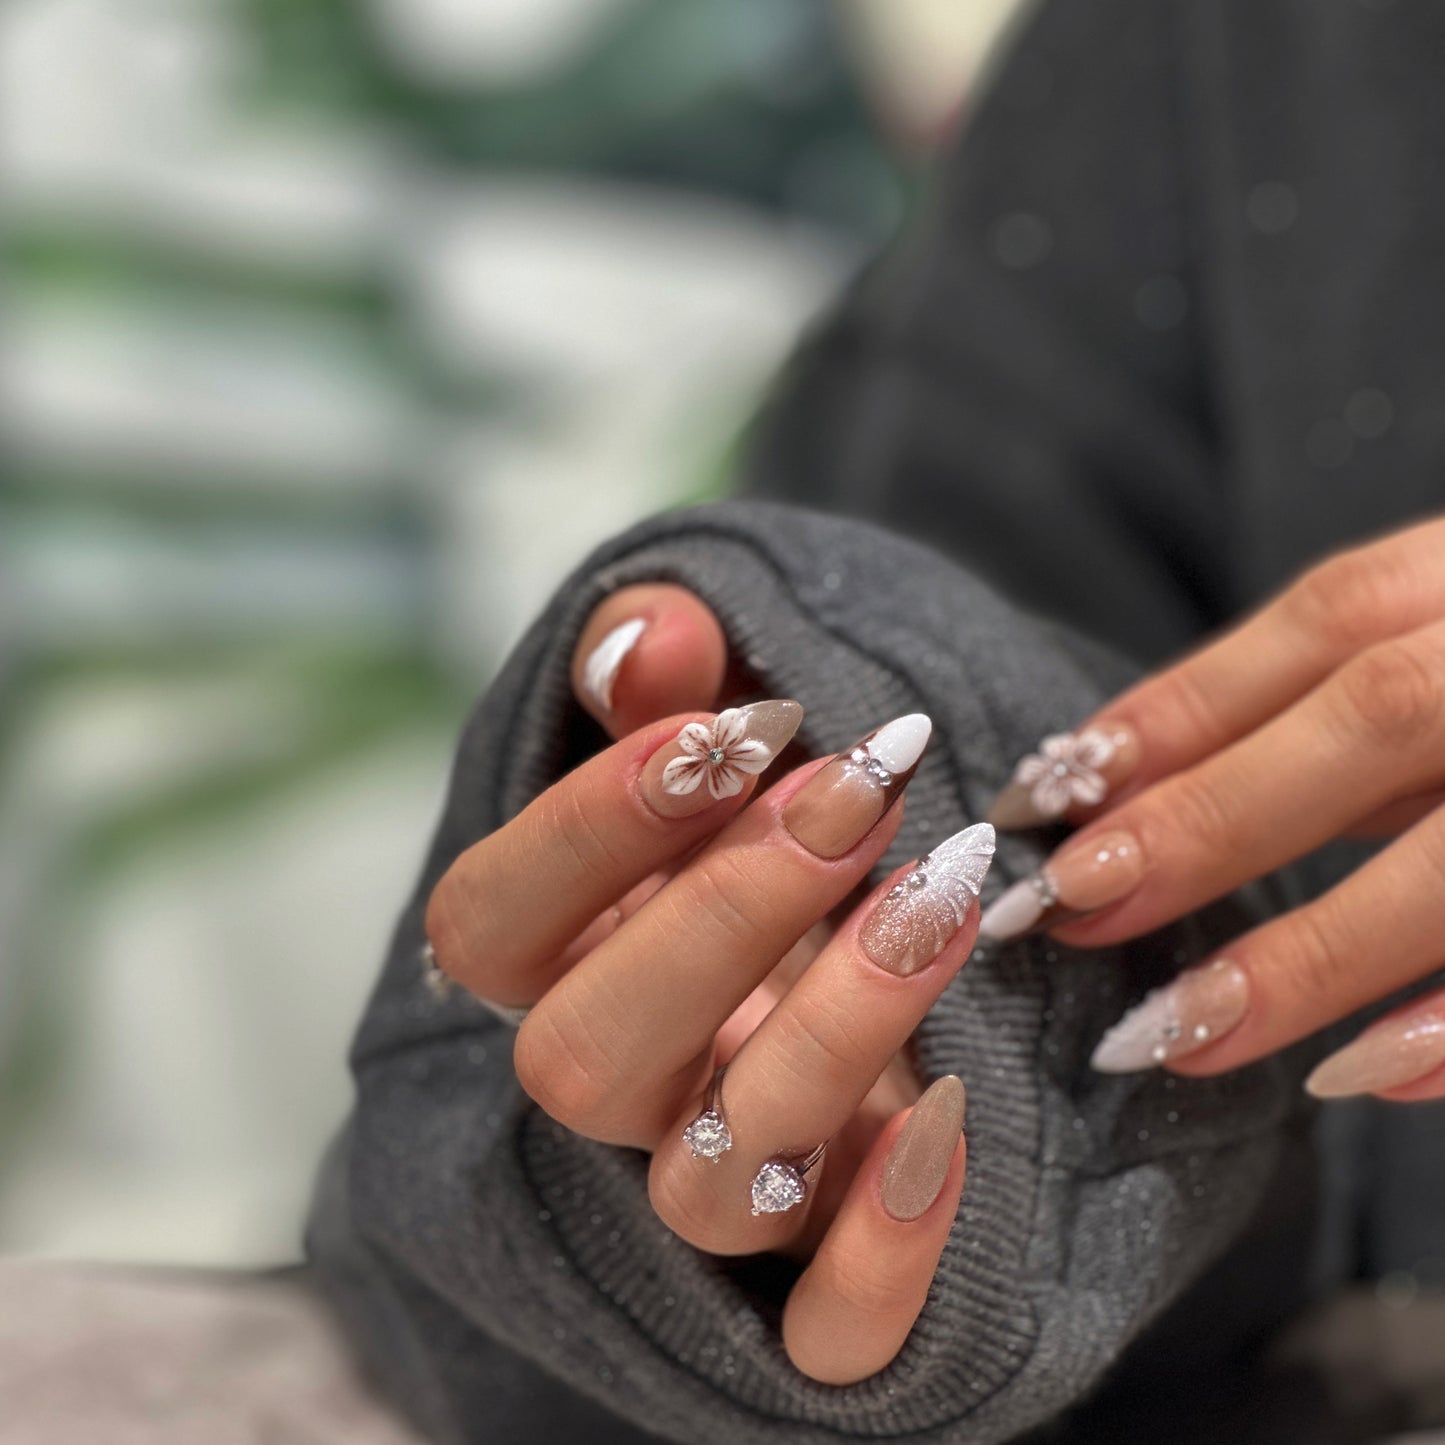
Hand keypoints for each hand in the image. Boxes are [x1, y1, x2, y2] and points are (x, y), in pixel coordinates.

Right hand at [425, 583, 994, 1381]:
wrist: (865, 951)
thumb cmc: (773, 832)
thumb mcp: (726, 734)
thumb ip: (671, 677)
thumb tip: (653, 631)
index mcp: (560, 961)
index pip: (487, 926)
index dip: (585, 831)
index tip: (723, 731)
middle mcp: (619, 1088)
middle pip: (581, 1061)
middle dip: (721, 916)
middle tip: (852, 793)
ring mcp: (713, 1193)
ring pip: (707, 1183)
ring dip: (827, 1033)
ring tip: (939, 891)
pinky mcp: (821, 1276)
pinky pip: (827, 1335)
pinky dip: (883, 1258)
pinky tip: (947, 1122)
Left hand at [979, 517, 1444, 1101]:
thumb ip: (1348, 712)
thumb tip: (1142, 782)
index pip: (1322, 626)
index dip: (1176, 712)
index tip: (1040, 800)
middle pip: (1378, 711)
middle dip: (1212, 815)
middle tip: (1066, 908)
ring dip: (1320, 945)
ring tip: (1173, 1030)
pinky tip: (1369, 1075)